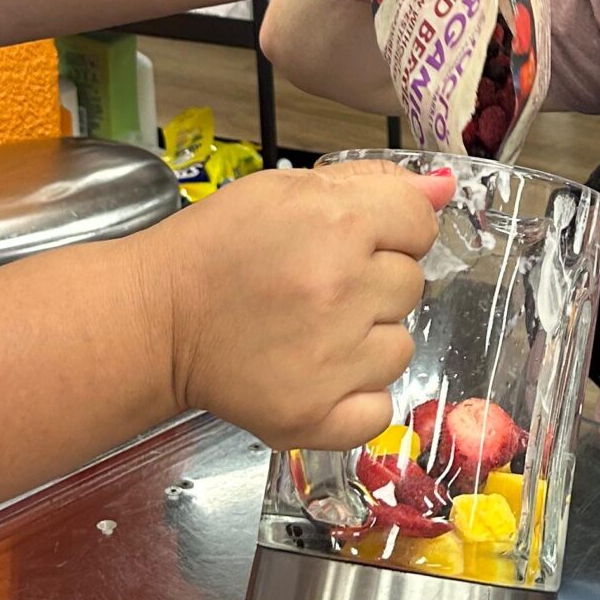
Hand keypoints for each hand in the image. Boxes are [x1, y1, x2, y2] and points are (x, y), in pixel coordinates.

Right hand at [151, 159, 455, 446]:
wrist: (156, 319)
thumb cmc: (218, 247)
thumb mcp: (286, 189)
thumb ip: (370, 183)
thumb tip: (444, 189)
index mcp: (337, 224)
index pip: (419, 222)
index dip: (390, 228)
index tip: (354, 239)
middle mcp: (342, 291)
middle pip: (411, 284)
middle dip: (375, 281)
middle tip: (319, 285)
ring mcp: (332, 361)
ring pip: (401, 347)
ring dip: (367, 340)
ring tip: (313, 330)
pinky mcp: (316, 416)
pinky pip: (381, 408)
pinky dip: (356, 396)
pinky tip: (318, 374)